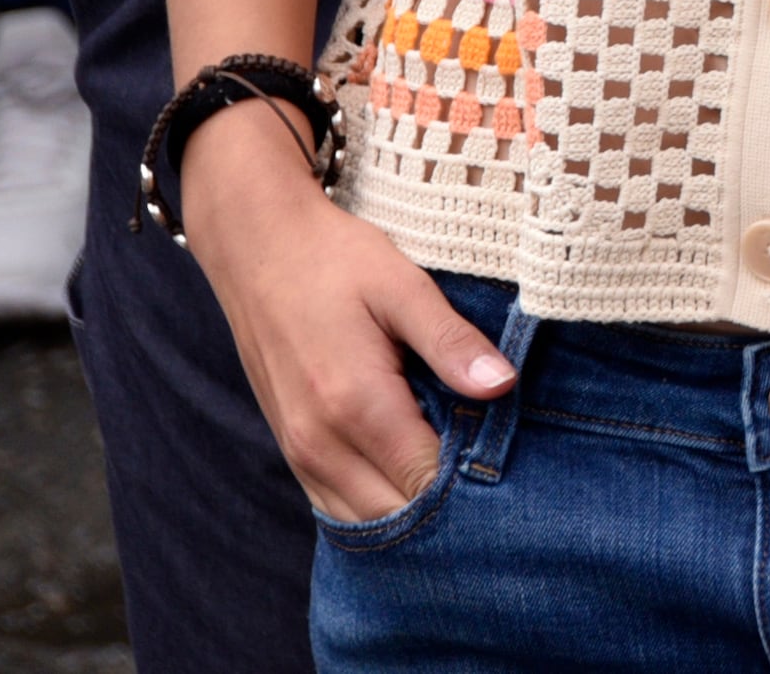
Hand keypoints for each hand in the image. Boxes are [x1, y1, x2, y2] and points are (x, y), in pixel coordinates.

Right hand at [186, 120, 511, 520]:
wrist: (257, 249)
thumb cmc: (335, 262)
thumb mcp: (404, 286)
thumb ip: (451, 341)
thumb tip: (503, 386)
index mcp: (355, 403)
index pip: (425, 482)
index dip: (472, 485)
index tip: (512, 470)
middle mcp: (320, 442)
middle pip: (394, 515)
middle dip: (447, 510)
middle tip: (497, 481)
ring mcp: (299, 452)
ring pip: (362, 521)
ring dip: (411, 514)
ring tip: (461, 484)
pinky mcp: (292, 449)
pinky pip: (335, 505)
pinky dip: (376, 506)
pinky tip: (413, 480)